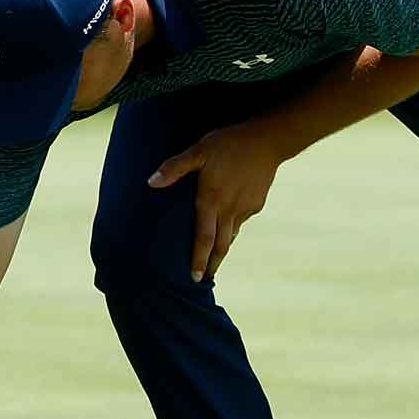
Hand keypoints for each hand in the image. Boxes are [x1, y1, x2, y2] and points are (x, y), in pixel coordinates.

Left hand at [147, 120, 281, 280]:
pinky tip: (227, 225)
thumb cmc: (228, 144)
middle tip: (204, 278)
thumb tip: (151, 182)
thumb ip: (175, 168)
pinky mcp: (256, 204)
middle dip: (212, 264)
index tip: (195, 277)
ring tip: (214, 257)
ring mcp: (245, 208)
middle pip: (220, 245)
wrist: (267, 140)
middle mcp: (229, 209)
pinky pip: (241, 220)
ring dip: (222, 248)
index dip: (199, 259)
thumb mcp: (199, 151)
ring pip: (231, 234)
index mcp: (212, 199)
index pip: (204, 238)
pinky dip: (233, 227)